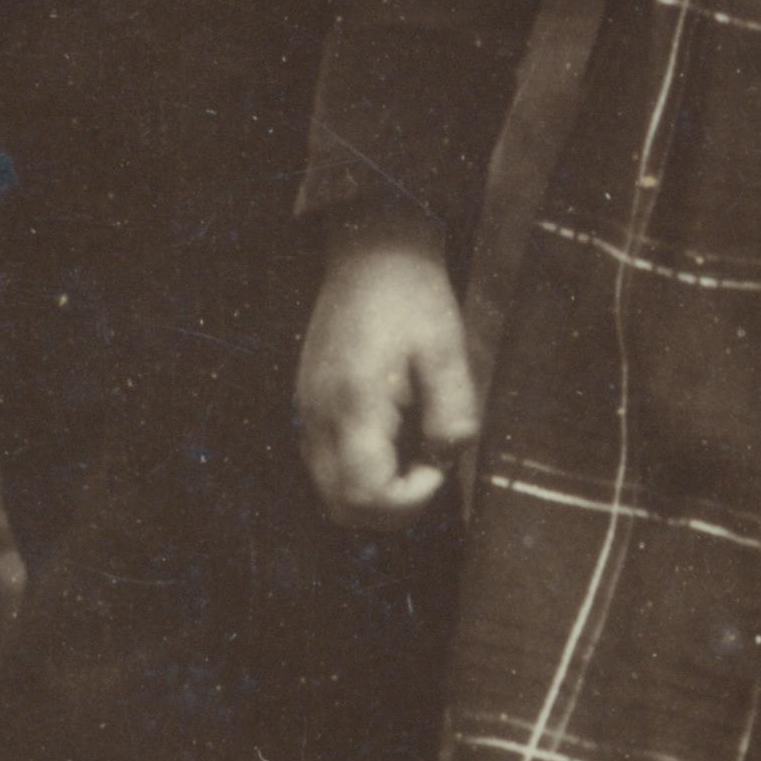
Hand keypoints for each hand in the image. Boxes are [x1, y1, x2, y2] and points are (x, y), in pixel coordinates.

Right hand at [298, 213, 482, 517]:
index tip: (440, 466)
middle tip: (430, 469)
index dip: (409, 500)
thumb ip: (453, 414)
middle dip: (392, 507)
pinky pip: (325, 465)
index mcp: (354, 404)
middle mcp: (319, 416)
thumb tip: (448, 458)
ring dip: (375, 493)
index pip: (366, 494)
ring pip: (329, 492)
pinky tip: (392, 441)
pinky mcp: (308, 406)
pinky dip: (358, 472)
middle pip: (341, 506)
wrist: (372, 253)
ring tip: (413, 454)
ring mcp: (307, 412)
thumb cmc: (412, 297)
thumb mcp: (448, 351)